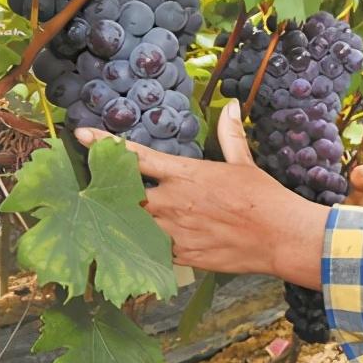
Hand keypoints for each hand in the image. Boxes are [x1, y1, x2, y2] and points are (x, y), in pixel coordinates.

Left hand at [74, 100, 327, 288]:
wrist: (280, 237)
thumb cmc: (264, 198)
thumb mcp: (245, 164)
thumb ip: (230, 136)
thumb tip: (230, 106)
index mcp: (187, 174)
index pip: (137, 156)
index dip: (105, 145)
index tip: (81, 136)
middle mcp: (174, 202)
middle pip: (124, 194)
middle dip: (110, 191)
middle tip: (98, 189)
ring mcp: (175, 231)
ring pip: (133, 225)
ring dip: (126, 220)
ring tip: (114, 218)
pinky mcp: (182, 255)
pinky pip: (152, 250)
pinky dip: (146, 245)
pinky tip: (143, 245)